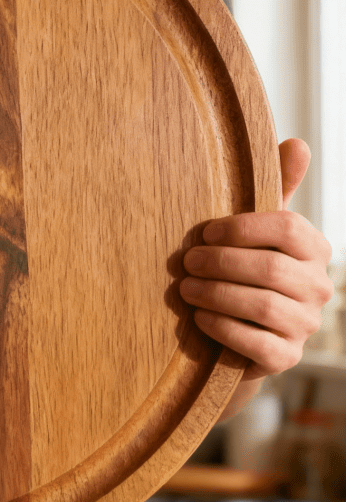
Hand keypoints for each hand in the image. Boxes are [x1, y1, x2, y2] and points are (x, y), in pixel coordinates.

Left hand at [180, 139, 333, 415]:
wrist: (230, 331)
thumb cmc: (239, 268)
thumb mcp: (253, 228)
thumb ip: (274, 187)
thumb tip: (297, 142)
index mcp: (313, 248)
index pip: (286, 228)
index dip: (240, 228)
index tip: (204, 233)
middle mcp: (318, 287)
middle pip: (270, 268)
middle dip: (220, 263)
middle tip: (185, 262)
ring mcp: (305, 325)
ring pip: (261, 304)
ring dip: (215, 294)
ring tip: (184, 289)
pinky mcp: (285, 358)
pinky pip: (255, 342)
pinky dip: (222, 327)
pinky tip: (199, 317)